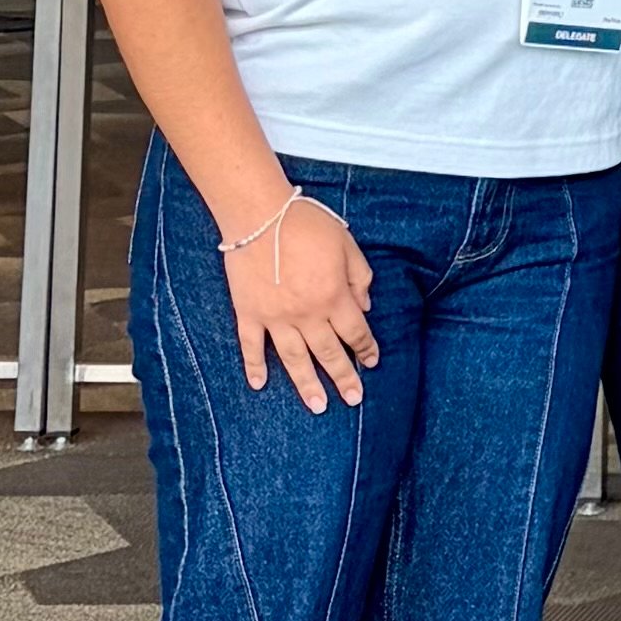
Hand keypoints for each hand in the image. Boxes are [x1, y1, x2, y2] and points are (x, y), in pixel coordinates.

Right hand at [222, 192, 376, 411]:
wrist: (259, 214)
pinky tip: (259, 385)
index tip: (371, 361)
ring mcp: (275, 317)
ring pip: (294, 359)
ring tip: (317, 406)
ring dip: (306, 385)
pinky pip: (251, 346)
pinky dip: (254, 367)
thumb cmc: (306, 223)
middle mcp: (306, 314)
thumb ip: (360, 277)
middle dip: (343, 378)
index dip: (365, 348)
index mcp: (333, 296)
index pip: (355, 332)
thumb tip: (365, 306)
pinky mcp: (248, 312)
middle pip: (328, 353)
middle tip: (353, 399)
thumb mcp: (346, 244)